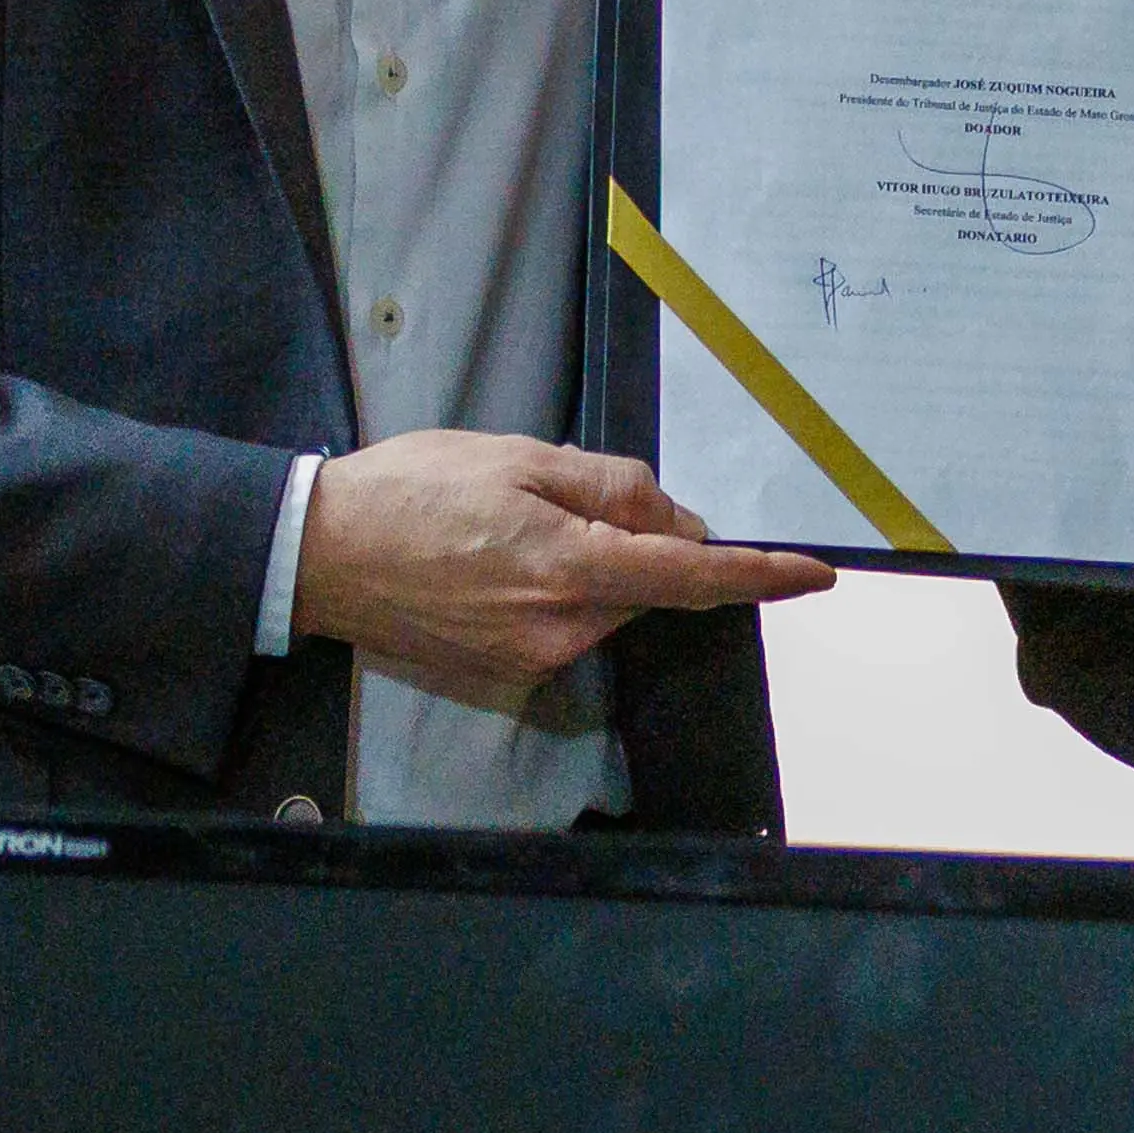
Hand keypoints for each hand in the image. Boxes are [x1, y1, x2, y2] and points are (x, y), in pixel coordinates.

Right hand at [292, 432, 825, 711]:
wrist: (316, 555)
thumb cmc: (411, 492)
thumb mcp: (518, 461)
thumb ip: (610, 489)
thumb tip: (679, 522)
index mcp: (572, 570)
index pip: (693, 580)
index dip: (761, 577)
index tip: (817, 574)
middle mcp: (563, 631)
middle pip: (647, 588)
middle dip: (640, 544)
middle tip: (563, 494)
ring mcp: (534, 660)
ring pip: (608, 606)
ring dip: (594, 565)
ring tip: (511, 524)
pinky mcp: (508, 671)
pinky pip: (566, 624)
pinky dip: (560, 589)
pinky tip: (497, 558)